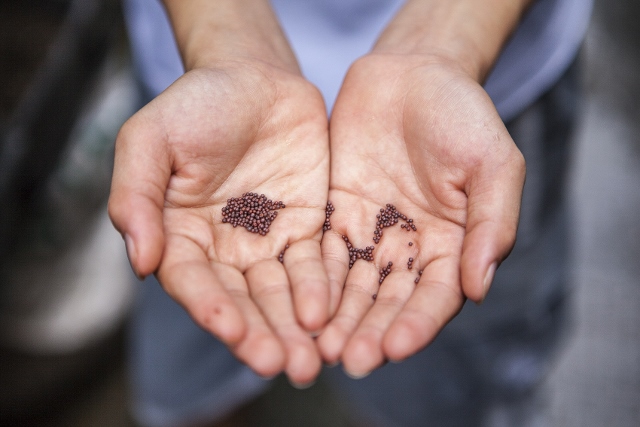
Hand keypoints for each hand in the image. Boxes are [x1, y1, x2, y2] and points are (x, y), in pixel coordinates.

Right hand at [108, 61, 329, 384]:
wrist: (254, 76)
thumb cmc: (196, 103)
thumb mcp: (149, 139)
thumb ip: (135, 196)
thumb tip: (140, 261)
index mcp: (180, 235)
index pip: (193, 282)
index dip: (210, 308)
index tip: (230, 330)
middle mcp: (224, 249)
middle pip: (242, 301)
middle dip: (261, 333)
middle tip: (283, 365)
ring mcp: (267, 242)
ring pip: (281, 294)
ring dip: (294, 328)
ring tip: (310, 360)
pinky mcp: (306, 230)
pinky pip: (315, 265)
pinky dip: (322, 290)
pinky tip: (330, 314)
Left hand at [317, 54, 524, 376]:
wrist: (412, 74)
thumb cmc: (462, 114)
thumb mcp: (493, 163)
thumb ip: (493, 223)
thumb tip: (481, 287)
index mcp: (451, 245)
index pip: (435, 297)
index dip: (416, 325)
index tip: (394, 347)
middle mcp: (407, 250)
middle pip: (387, 302)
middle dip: (369, 332)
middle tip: (348, 359)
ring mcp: (368, 234)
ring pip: (350, 287)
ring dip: (336, 318)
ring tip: (318, 346)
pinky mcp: (334, 215)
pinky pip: (319, 253)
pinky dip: (310, 280)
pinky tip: (296, 303)